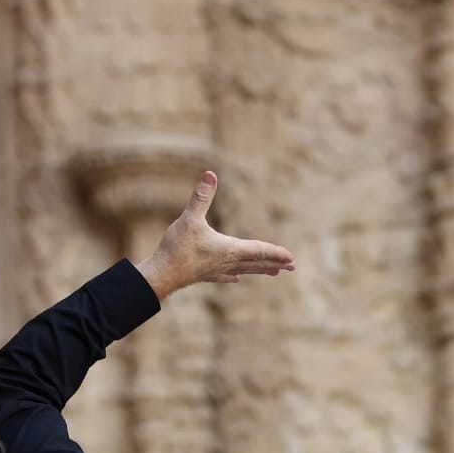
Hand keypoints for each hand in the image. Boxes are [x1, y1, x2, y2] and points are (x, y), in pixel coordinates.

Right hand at [133, 171, 294, 299]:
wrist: (161, 275)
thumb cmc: (177, 248)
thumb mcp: (189, 218)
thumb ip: (201, 196)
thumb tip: (210, 174)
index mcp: (229, 249)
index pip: (258, 250)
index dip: (275, 253)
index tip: (291, 258)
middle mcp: (227, 262)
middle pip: (256, 262)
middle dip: (275, 263)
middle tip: (292, 267)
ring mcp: (216, 271)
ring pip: (244, 270)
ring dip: (259, 269)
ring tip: (273, 273)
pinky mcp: (204, 275)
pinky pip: (224, 276)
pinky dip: (232, 275)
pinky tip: (235, 278)